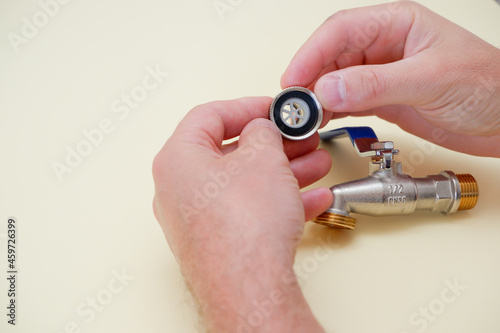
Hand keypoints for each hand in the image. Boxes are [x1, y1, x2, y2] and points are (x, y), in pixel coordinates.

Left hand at [152, 97, 330, 331]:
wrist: (249, 288)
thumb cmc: (243, 226)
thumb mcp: (263, 158)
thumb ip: (263, 132)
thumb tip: (262, 129)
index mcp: (178, 159)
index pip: (208, 116)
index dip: (245, 107)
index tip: (270, 108)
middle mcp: (179, 190)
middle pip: (230, 153)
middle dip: (274, 144)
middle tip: (298, 138)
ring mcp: (196, 219)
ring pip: (244, 183)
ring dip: (283, 172)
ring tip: (314, 164)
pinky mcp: (217, 241)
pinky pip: (249, 211)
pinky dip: (278, 201)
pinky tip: (311, 199)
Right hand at [281, 1, 499, 156]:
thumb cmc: (488, 87)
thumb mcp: (430, 80)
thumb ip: (377, 84)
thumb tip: (329, 88)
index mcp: (397, 24)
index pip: (341, 31)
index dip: (312, 53)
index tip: (294, 78)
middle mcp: (384, 47)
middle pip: (331, 55)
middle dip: (308, 78)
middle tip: (294, 105)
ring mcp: (380, 74)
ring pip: (334, 80)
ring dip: (316, 97)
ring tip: (303, 117)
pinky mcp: (381, 99)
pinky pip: (345, 101)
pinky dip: (330, 111)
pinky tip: (321, 120)